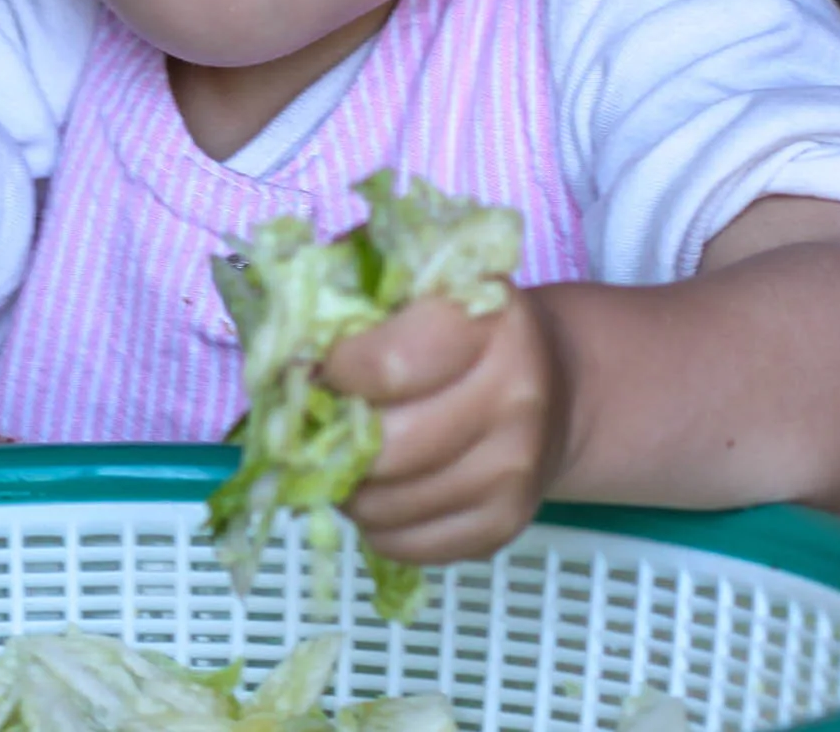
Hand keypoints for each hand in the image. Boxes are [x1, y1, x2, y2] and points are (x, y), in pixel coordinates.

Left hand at [319, 287, 571, 565]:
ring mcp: (513, 467)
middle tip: (320, 428)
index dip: (336, 373)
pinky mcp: (506, 522)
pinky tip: (384, 493)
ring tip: (350, 460)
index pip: (386, 365)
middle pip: (385, 448)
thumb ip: (355, 310)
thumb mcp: (419, 293)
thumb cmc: (461, 332)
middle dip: (333, 443)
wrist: (556, 386)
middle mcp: (512, 396)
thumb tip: (284, 362)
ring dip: (350, 490)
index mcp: (485, 322)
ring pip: (389, 505)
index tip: (321, 370)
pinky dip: (380, 527)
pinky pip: (410, 545)